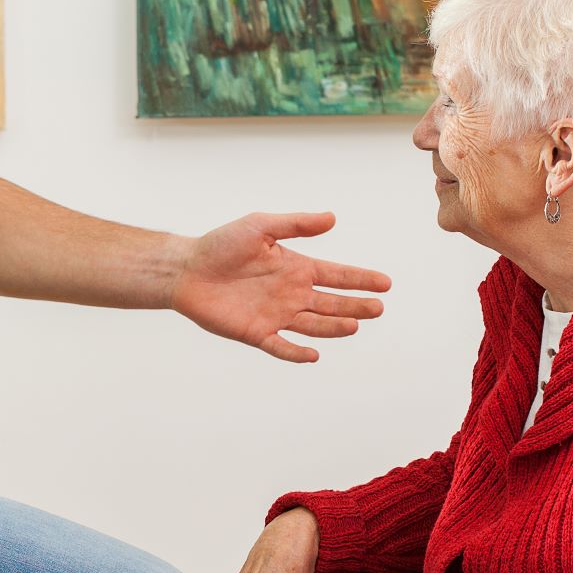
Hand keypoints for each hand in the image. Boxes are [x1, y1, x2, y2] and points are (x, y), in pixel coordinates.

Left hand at [170, 213, 390, 363]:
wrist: (187, 269)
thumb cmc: (221, 244)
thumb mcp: (261, 226)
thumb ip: (296, 224)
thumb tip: (332, 218)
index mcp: (296, 268)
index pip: (336, 276)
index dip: (360, 280)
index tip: (385, 283)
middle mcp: (291, 294)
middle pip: (332, 303)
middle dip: (355, 306)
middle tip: (378, 307)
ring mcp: (276, 315)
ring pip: (313, 325)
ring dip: (333, 327)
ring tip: (354, 325)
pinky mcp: (256, 333)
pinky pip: (281, 346)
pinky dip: (297, 353)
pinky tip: (313, 354)